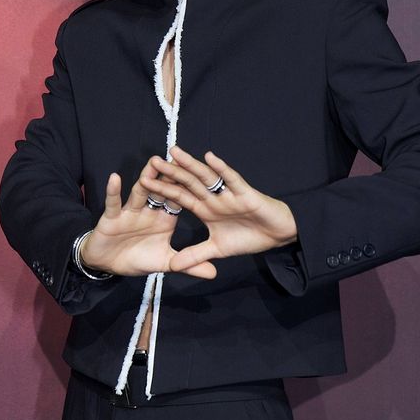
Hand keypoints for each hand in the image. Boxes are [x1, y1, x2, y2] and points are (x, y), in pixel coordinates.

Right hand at [80, 156, 216, 279]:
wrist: (108, 265)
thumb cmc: (137, 258)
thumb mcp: (165, 263)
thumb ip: (189, 265)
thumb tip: (214, 273)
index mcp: (165, 218)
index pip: (180, 199)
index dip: (191, 188)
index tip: (205, 174)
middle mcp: (149, 210)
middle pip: (163, 190)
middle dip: (171, 175)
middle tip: (181, 156)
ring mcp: (131, 211)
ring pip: (140, 191)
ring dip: (147, 177)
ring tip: (154, 161)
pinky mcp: (112, 216)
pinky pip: (113, 203)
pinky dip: (113, 191)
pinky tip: (115, 178)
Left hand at [139, 145, 297, 272]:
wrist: (276, 235)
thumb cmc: (249, 237)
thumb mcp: (217, 249)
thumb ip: (195, 255)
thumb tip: (172, 267)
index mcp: (205, 209)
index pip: (179, 197)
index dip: (162, 190)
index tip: (143, 181)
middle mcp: (214, 198)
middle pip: (188, 183)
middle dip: (170, 172)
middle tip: (151, 160)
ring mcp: (228, 194)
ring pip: (205, 177)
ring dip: (190, 164)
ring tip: (174, 152)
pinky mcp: (245, 193)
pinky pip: (232, 179)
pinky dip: (221, 169)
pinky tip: (209, 158)